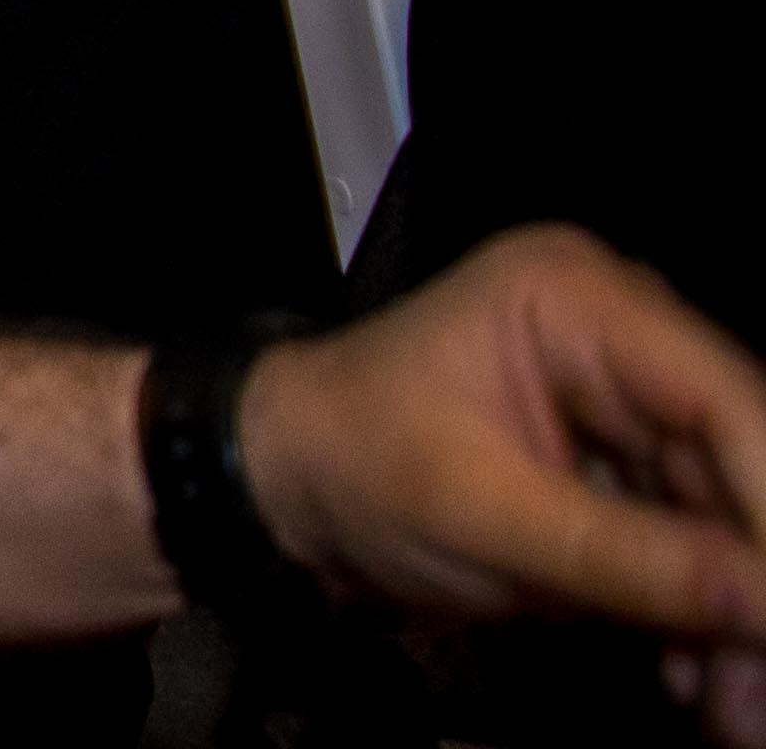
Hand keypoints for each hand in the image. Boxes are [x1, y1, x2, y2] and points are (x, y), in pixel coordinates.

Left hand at [249, 230, 765, 734]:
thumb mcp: (479, 515)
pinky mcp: (633, 470)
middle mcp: (626, 339)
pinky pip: (703, 548)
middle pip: (746, 469)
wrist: (291, 481)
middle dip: (759, 590)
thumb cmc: (354, 463)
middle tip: (761, 699)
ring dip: (742, 626)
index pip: (726, 402)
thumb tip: (763, 604)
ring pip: (735, 524)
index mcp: (581, 302)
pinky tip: (699, 687)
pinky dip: (707, 622)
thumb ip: (626, 558)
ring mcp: (634, 407)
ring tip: (735, 716)